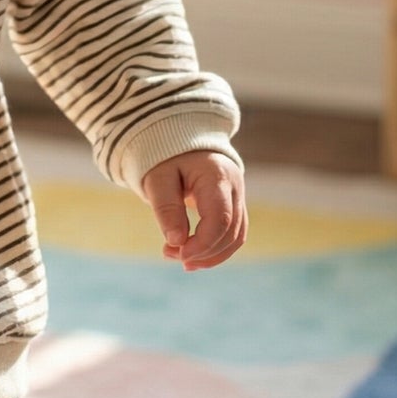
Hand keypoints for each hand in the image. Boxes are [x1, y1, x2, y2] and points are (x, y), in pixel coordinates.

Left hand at [141, 150, 246, 270]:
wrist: (179, 137)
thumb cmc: (166, 155)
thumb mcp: (158, 176)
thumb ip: (166, 207)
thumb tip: (176, 241)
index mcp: (217, 176)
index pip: (220, 219)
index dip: (202, 243)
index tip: (178, 254)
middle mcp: (235, 187)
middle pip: (230, 232)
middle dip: (203, 251)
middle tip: (169, 254)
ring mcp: (238, 196)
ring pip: (235, 237)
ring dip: (211, 254)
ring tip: (181, 260)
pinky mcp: (233, 204)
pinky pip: (232, 233)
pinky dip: (215, 247)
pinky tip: (194, 254)